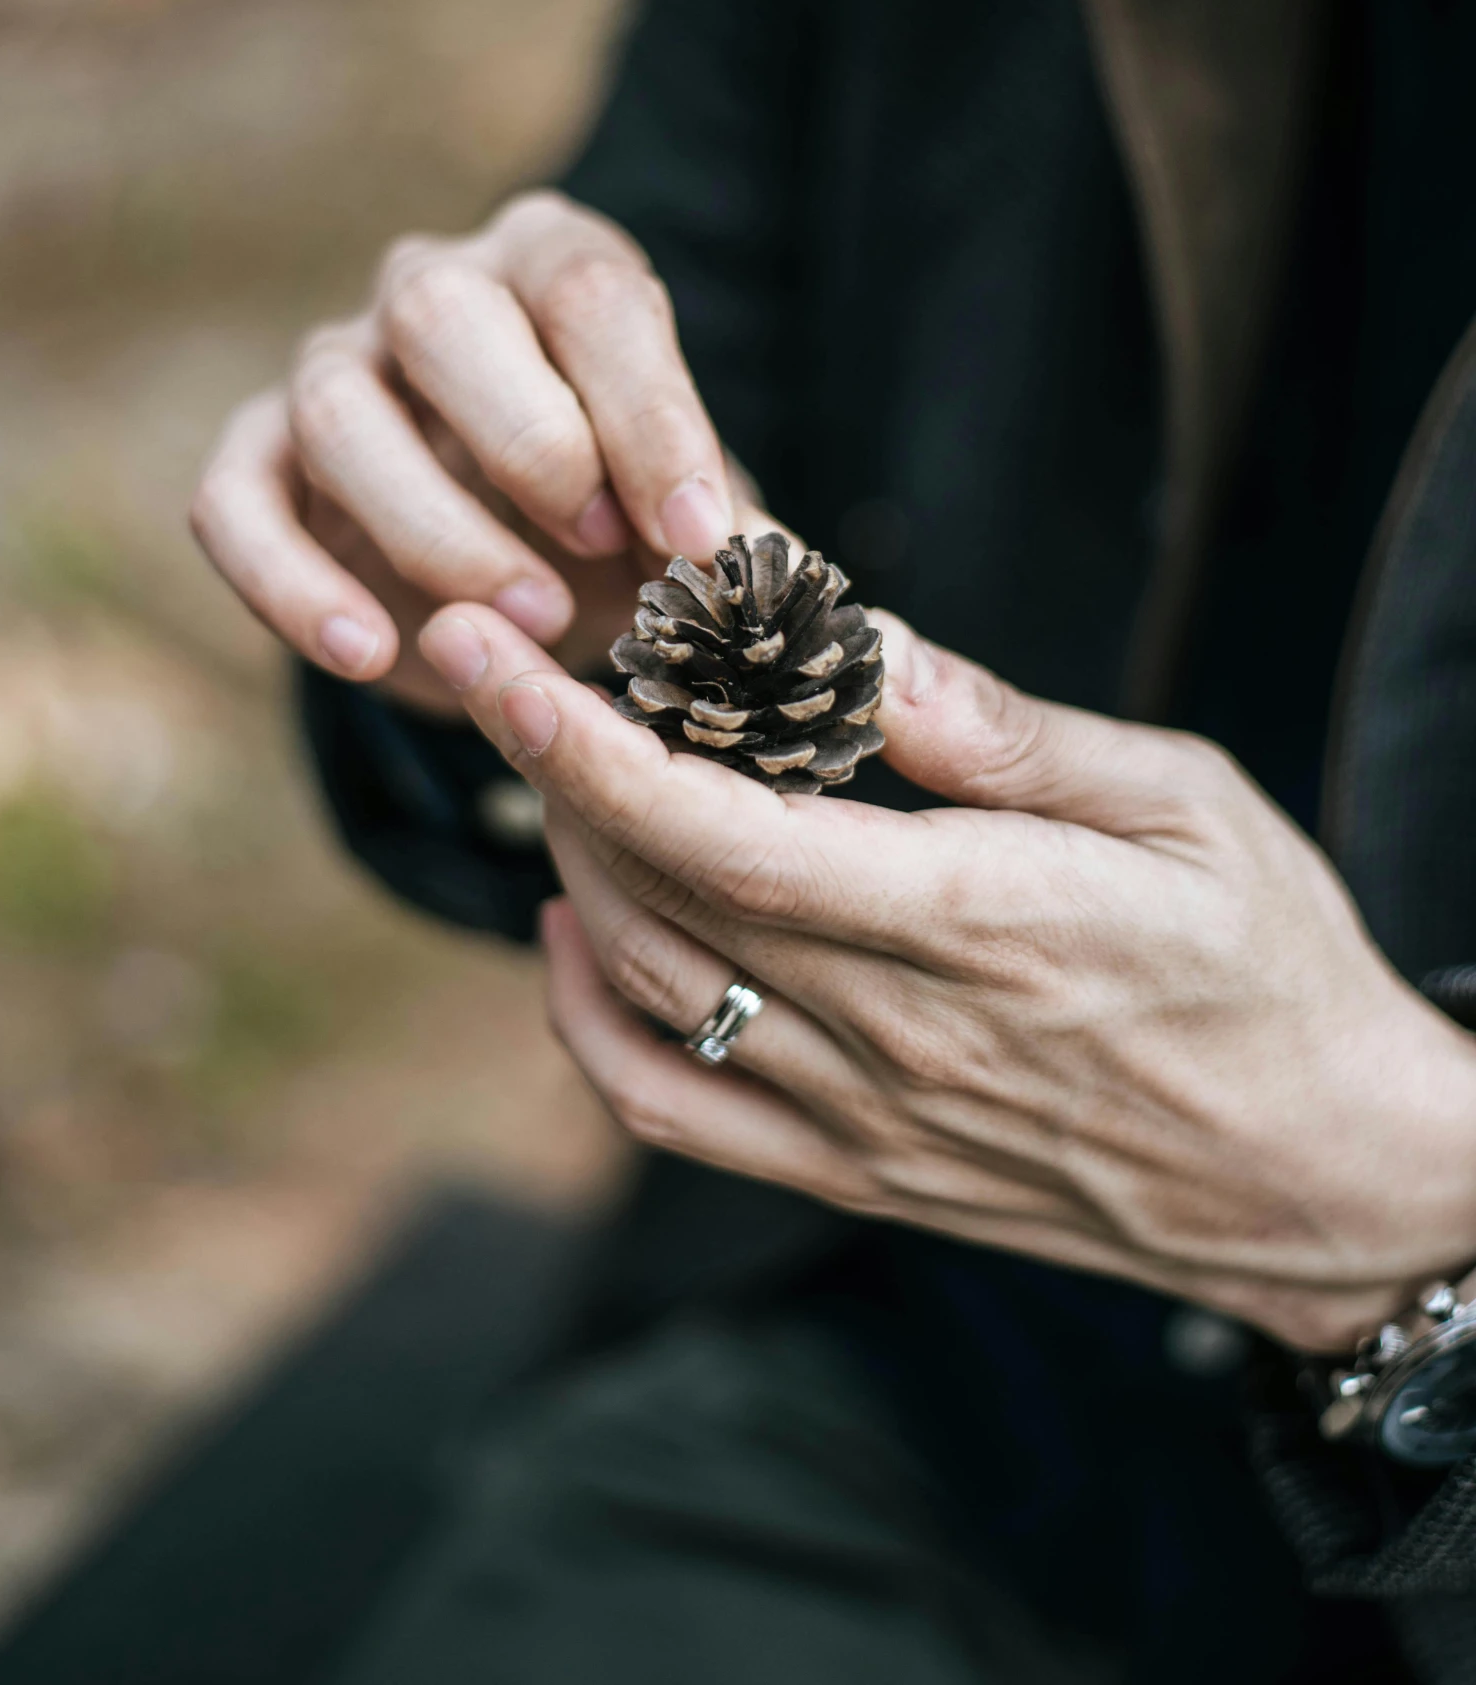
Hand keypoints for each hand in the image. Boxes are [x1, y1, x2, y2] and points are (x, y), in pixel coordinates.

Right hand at [189, 192, 749, 714]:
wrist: (518, 578)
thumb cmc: (621, 522)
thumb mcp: (687, 523)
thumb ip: (737, 544)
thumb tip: (818, 598)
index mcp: (553, 263)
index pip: (589, 295)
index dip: (648, 416)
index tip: (697, 537)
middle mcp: (431, 289)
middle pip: (442, 313)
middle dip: (529, 440)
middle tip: (600, 551)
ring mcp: (331, 366)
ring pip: (340, 413)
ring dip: (432, 527)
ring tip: (527, 624)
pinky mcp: (256, 457)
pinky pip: (236, 504)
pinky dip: (292, 585)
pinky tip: (370, 655)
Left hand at [421, 598, 1475, 1352]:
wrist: (1326, 1177)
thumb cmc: (1270, 965)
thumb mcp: (1186, 804)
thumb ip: (1011, 734)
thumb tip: (871, 646)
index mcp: (975, 921)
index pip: (722, 833)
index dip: (583, 745)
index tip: (496, 657)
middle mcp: (897, 1033)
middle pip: (652, 896)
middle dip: (543, 768)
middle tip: (507, 667)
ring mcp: (866, 1119)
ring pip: (643, 989)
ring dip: (567, 867)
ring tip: (553, 767)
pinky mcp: (858, 1176)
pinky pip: (672, 1113)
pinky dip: (587, 1023)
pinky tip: (573, 934)